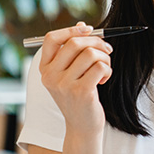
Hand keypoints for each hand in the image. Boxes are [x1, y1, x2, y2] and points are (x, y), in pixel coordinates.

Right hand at [38, 21, 112, 135]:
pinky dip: (108, 70)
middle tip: (107, 50)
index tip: (89, 30)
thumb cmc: (79, 97)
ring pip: (91, 54)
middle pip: (75, 43)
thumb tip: (83, 25)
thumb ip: (73, 51)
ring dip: (105, 58)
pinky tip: (104, 80)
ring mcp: (64, 85)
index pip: (52, 39)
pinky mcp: (81, 92)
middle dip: (97, 42)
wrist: (82, 127)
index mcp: (45, 69)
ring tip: (106, 69)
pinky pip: (100, 67)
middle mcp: (51, 76)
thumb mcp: (71, 74)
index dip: (71, 30)